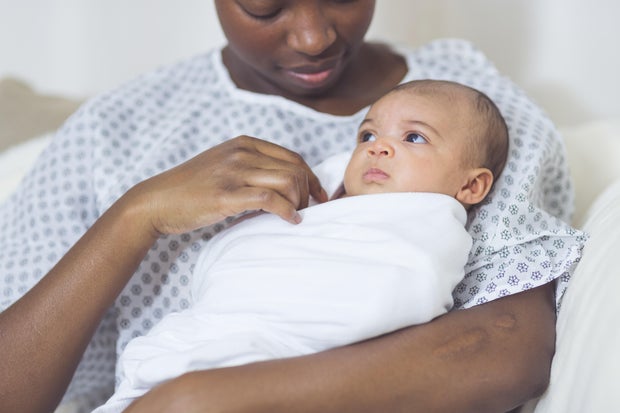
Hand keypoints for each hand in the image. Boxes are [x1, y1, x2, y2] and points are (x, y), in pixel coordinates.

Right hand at [125, 135, 326, 235]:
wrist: (157, 200)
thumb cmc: (191, 188)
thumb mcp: (223, 166)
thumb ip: (251, 167)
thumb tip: (284, 184)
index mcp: (244, 143)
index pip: (293, 157)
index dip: (312, 178)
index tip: (320, 196)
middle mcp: (242, 153)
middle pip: (295, 169)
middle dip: (309, 192)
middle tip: (308, 210)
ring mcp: (234, 172)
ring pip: (288, 181)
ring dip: (300, 202)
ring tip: (296, 216)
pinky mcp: (226, 194)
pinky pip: (270, 199)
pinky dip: (287, 211)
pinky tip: (291, 221)